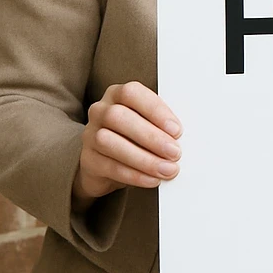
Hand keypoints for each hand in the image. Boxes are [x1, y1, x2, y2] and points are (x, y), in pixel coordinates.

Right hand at [72, 81, 182, 211]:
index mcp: (118, 94)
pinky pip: (109, 167)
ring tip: (167, 169)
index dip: (155, 110)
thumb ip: (162, 123)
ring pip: (110, 143)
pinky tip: (152, 179)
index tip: (176, 130)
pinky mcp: (87, 160)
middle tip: (175, 153)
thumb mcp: (149, 123)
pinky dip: (134, 175)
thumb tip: (184, 136)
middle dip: (151, 137)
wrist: (107, 162)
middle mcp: (100, 110)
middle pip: (119, 118)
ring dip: (144, 158)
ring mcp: (90, 135)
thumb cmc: (136, 136)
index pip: (132, 93)